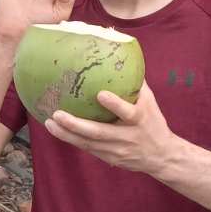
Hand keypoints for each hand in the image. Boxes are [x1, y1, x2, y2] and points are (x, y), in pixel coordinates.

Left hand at [44, 83, 176, 175]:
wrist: (161, 157)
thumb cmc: (153, 121)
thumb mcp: (149, 101)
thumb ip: (135, 81)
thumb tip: (119, 53)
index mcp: (140, 119)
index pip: (128, 112)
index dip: (115, 105)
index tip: (100, 94)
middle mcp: (127, 137)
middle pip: (99, 133)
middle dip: (76, 125)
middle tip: (57, 114)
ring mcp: (116, 150)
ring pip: (88, 144)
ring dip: (66, 134)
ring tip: (49, 123)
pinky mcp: (108, 158)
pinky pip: (86, 148)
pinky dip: (70, 139)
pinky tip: (56, 130)